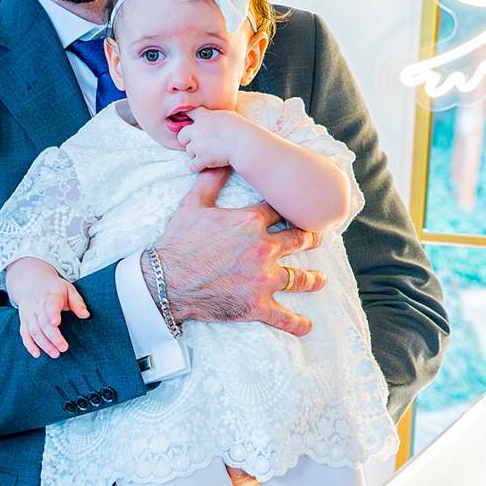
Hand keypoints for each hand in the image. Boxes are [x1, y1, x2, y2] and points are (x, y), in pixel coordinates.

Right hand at [5, 257, 90, 359]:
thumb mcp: (68, 290)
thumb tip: (86, 315)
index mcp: (51, 296)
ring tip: (55, 354)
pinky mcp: (24, 321)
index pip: (50, 305)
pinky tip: (37, 354)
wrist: (31, 282)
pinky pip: (24, 334)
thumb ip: (77, 302)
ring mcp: (29, 314)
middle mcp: (37, 306)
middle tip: (63, 348)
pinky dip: (29, 345)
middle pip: (43, 323)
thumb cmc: (54, 289)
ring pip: (34, 331)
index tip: (56, 323)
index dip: (52, 314)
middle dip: (53, 337)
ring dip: (43, 344)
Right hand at [151, 170, 324, 338]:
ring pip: (299, 278)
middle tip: (317, 240)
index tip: (297, 209)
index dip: (289, 207)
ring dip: (313, 280)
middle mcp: (264, 248)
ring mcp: (263, 279)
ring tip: (320, 280)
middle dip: (311, 239)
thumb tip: (221, 160)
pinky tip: (307, 326)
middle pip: (300, 240)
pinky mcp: (257, 305)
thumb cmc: (178, 242)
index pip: (280, 209)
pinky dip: (297, 323)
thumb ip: (211, 181)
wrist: (165, 282)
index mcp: (250, 222)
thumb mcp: (193, 205)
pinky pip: (284, 317)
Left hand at [180, 107, 242, 172]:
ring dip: (195, 155)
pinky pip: (192, 166)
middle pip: (182, 135)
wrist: (243, 142)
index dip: (187, 116)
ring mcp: (198, 145)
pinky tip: (204, 166)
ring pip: (188, 152)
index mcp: (205, 117)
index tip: (184, 118)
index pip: (190, 113)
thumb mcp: (229, 116)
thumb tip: (218, 119)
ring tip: (208, 156)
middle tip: (198, 145)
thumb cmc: (242, 129)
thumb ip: (218, 117)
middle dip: (187, 141)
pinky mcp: (202, 159)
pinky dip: (197, 167)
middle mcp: (198, 130)